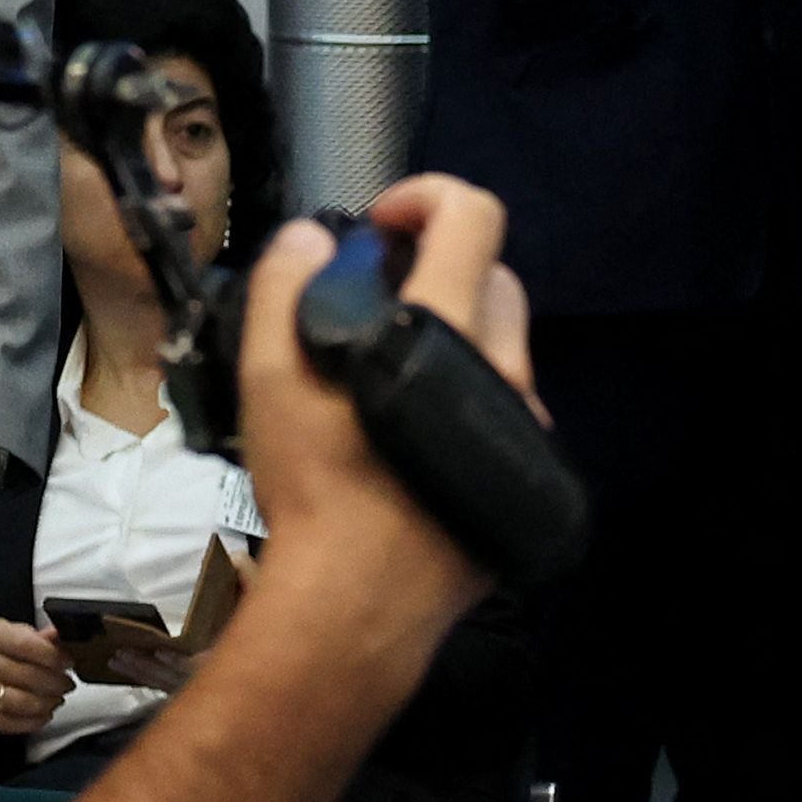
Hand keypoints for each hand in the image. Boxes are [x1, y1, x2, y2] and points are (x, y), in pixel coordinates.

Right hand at [0, 620, 71, 740]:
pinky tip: (42, 715)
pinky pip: (6, 722)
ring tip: (55, 700)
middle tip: (66, 685)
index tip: (68, 662)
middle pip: (27, 676)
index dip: (54, 657)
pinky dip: (31, 722)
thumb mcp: (10, 635)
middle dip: (55, 683)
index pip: (27, 645)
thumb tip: (60, 636)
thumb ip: (37, 637)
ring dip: (46, 704)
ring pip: (19, 702)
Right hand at [230, 174, 520, 653]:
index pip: (475, 218)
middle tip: (379, 302)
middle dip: (441, 269)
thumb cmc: (316, 488)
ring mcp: (527, 426)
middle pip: (495, 280)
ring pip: (504, 348)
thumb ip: (284, 291)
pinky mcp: (530, 474)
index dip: (428, 197)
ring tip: (389, 374)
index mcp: (450, 331)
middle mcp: (508, 371)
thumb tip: (310, 239)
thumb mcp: (271, 380)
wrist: (360, 603)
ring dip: (455, 337)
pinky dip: (469, 397)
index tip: (382, 227)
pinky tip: (416, 434)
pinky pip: (507, 407)